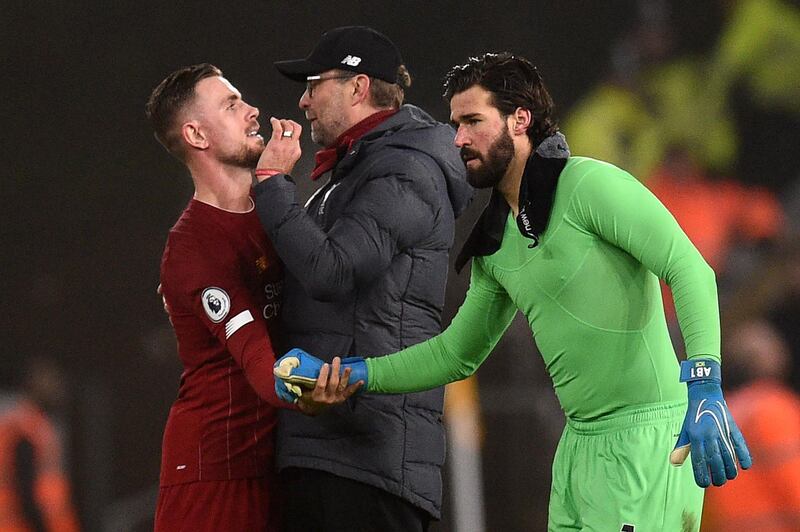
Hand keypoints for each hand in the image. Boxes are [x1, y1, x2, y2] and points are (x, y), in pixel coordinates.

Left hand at [255, 117, 302, 180]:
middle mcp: (293, 147)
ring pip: (289, 126)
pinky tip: (272, 120)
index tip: (286, 129)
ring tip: (277, 121)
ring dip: (283, 121)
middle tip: (284, 122)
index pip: (297, 137)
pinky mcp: (275, 143)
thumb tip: (282, 149)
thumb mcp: (288, 163)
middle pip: (297, 128)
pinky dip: (275, 121)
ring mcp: (285, 144)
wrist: (272, 179)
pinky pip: (278, 127)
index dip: (292, 131)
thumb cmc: (276, 174)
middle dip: (291, 123)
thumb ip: (287, 154)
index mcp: (296, 152)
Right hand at [296, 357, 362, 415]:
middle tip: (336, 360)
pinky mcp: (340, 400)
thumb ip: (300, 382)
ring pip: (342, 387)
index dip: (324, 374)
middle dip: (335, 370)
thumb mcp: (301, 391)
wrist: (312, 410)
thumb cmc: (306, 397)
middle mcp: (327, 399)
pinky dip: (355, 387)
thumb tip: (291, 369)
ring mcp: (335, 400)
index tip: (325, 364)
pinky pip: (349, 393)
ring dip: (345, 376)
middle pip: (333, 383)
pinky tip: (361, 381)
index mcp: (316, 396)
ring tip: (348, 367)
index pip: (321, 384)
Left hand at [670, 359, 751, 486]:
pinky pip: (740, 444)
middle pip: (715, 461)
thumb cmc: (694, 416)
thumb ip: (682, 447)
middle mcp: (708, 435)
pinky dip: (744, 456)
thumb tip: (673, 463)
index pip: (698, 460)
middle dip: (717, 475)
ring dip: (730, 469)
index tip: (704, 484)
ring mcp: (721, 431)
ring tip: (730, 477)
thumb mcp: (686, 431)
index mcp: (695, 436)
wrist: (705, 395)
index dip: (701, 474)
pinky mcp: (733, 427)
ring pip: (728, 455)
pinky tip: (745, 466)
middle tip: (719, 482)